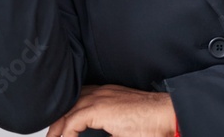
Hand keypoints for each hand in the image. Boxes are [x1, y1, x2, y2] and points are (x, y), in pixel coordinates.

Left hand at [47, 84, 176, 136]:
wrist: (166, 114)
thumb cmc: (152, 121)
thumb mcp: (122, 125)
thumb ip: (108, 128)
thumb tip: (102, 134)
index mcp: (106, 94)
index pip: (77, 100)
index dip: (65, 116)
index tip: (60, 132)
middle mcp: (100, 92)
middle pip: (68, 105)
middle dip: (57, 123)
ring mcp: (99, 98)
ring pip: (67, 112)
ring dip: (57, 128)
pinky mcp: (99, 109)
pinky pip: (72, 122)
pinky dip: (66, 133)